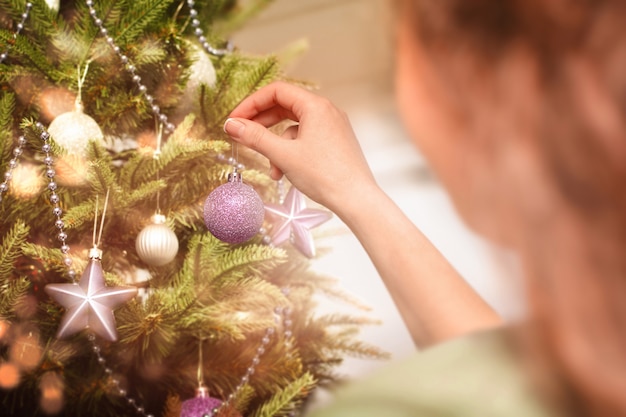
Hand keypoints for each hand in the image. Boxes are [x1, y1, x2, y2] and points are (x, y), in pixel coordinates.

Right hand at [224, 81, 377, 213]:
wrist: (356, 199)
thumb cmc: (325, 175)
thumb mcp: (283, 155)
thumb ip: (255, 137)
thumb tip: (232, 125)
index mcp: (316, 106)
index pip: (277, 91)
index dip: (252, 103)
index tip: (236, 119)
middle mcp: (327, 111)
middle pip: (285, 107)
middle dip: (262, 124)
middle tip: (243, 135)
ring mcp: (333, 127)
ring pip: (295, 127)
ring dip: (277, 145)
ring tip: (271, 169)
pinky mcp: (335, 142)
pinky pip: (307, 139)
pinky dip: (292, 152)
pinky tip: (286, 173)